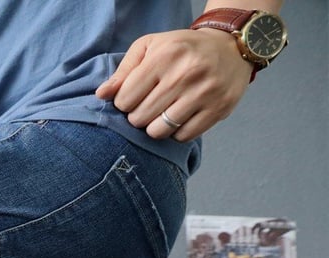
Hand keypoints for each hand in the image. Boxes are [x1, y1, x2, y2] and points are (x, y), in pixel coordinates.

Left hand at [95, 28, 253, 141]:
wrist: (229, 47)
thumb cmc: (180, 48)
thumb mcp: (149, 47)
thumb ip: (123, 71)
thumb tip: (102, 95)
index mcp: (164, 57)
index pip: (125, 99)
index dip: (123, 103)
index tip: (132, 98)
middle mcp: (185, 74)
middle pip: (140, 118)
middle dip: (137, 117)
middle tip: (147, 107)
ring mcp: (204, 93)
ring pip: (160, 131)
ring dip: (154, 127)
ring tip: (160, 114)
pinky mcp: (219, 108)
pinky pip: (184, 136)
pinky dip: (176, 133)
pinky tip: (178, 118)